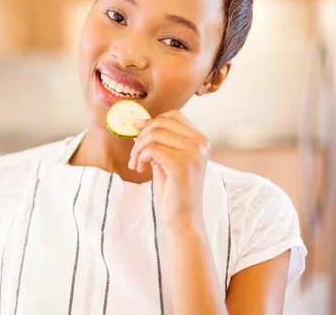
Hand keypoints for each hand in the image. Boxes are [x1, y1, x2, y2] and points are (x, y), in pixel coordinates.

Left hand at [129, 110, 210, 230]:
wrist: (183, 220)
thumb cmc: (173, 192)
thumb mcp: (165, 160)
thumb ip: (158, 141)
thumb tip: (139, 122)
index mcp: (200, 140)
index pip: (174, 115)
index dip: (152, 121)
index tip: (137, 134)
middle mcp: (201, 143)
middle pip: (162, 122)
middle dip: (142, 136)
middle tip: (135, 155)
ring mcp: (194, 152)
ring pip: (154, 134)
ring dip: (138, 148)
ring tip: (136, 164)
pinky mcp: (182, 163)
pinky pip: (152, 148)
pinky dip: (141, 157)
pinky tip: (140, 169)